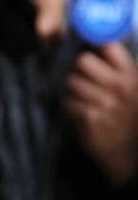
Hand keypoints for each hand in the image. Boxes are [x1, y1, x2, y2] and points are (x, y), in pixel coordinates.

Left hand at [65, 44, 137, 184]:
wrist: (128, 153)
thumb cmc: (128, 118)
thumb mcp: (134, 90)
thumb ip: (120, 71)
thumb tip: (99, 48)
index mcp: (132, 75)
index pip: (110, 46)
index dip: (95, 48)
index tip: (92, 54)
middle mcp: (120, 86)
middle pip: (83, 61)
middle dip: (78, 69)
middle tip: (80, 77)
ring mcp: (105, 102)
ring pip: (71, 82)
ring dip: (71, 89)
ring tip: (79, 96)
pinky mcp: (89, 117)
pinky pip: (67, 102)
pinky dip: (69, 106)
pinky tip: (77, 111)